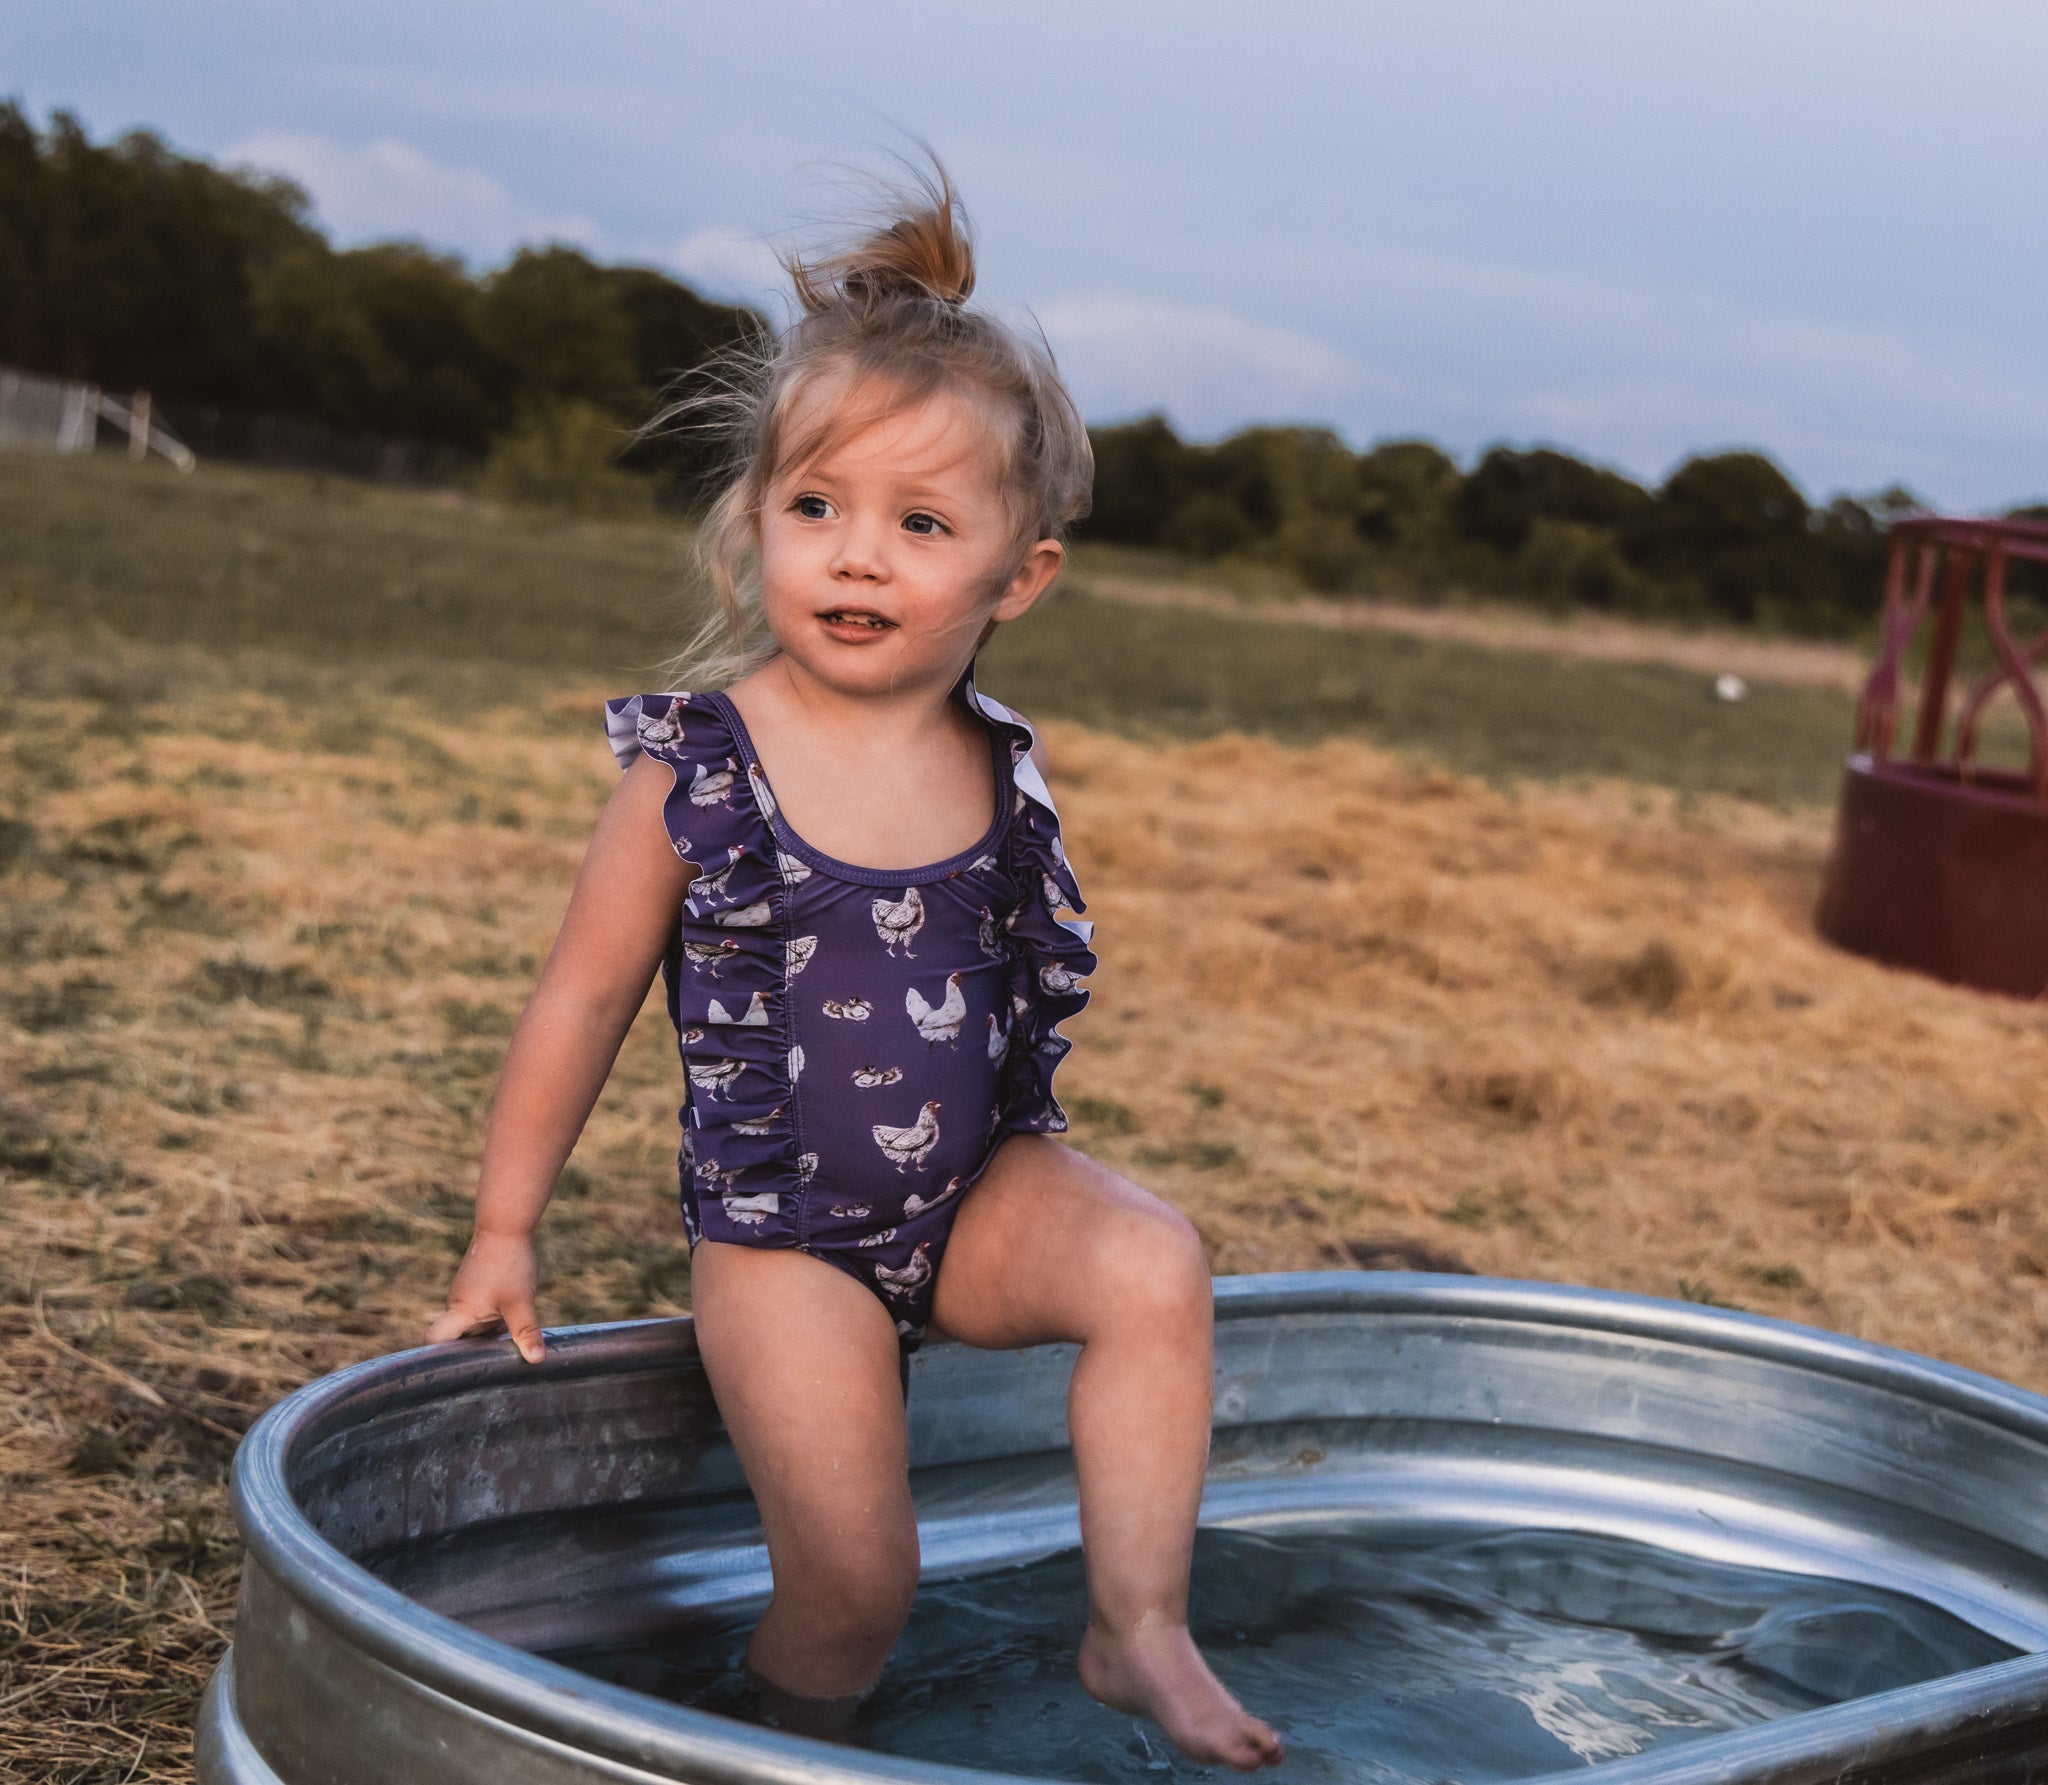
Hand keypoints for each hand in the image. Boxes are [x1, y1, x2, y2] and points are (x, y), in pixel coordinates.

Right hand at [426, 1230, 545, 1362]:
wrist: (506, 1224)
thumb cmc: (509, 1263)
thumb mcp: (521, 1302)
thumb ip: (526, 1332)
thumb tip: (536, 1360)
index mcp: (460, 1311)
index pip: (434, 1340)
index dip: (441, 1357)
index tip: (461, 1368)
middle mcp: (458, 1304)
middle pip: (460, 1337)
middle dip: (478, 1347)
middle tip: (498, 1358)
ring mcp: (468, 1293)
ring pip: (476, 1323)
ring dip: (492, 1331)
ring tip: (513, 1334)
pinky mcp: (479, 1284)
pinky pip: (484, 1310)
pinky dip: (497, 1316)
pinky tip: (517, 1314)